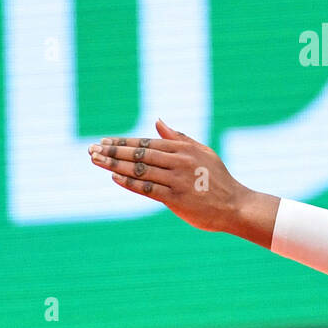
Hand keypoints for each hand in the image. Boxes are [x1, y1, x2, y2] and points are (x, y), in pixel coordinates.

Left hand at [88, 119, 248, 234]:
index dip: (122, 142)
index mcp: (183, 148)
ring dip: (115, 165)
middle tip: (92, 149)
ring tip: (95, 160)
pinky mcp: (177, 199)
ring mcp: (177, 180)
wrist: (236, 205)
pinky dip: (130, 183)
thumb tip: (158, 121)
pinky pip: (148, 189)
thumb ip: (179, 138)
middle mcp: (179, 161)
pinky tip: (114, 178)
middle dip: (113, 151)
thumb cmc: (218, 179)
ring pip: (140, 170)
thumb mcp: (202, 152)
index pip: (146, 143)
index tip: (103, 141)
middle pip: (139, 155)